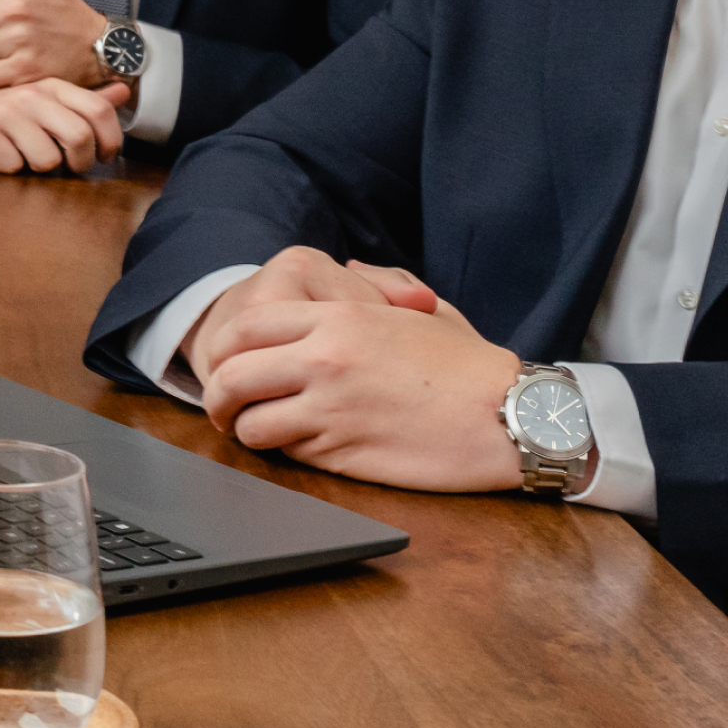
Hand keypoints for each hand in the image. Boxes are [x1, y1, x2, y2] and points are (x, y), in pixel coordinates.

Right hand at [0, 74, 128, 174]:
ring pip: (47, 159)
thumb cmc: (3, 106)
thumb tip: (124, 90)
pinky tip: (2, 154)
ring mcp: (5, 112)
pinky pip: (13, 166)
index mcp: (52, 85)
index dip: (111, 139)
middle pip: (79, 137)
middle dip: (81, 162)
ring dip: (42, 168)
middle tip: (72, 166)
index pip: (99, 110)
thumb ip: (85, 99)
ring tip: (29, 156)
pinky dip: (11, 169)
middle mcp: (31, 95)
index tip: (105, 156)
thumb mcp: (46, 98)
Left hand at [180, 245, 513, 489]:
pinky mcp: (343, 453)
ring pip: (252, 423)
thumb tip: (345, 272)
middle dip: (219, 397)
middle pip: (233, 375)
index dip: (227, 351)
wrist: (508, 416)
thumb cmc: (469, 365)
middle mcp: (325, 359)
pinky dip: (287, 455)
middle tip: (224, 411)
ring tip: (261, 434)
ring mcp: (331, 409)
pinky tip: (303, 449)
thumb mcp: (422, 310)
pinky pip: (289, 455)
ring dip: (250, 431)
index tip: (230, 366)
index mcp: (339, 318)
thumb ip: (377, 286)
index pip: (248, 326)